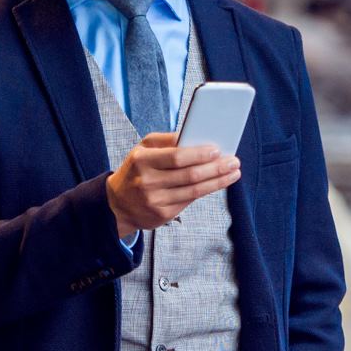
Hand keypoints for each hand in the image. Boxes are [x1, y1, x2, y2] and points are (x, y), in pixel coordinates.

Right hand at [107, 131, 238, 236]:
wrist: (117, 205)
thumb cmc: (136, 170)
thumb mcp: (143, 149)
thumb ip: (166, 140)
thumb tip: (194, 135)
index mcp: (142, 161)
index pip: (176, 157)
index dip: (199, 154)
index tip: (217, 150)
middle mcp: (148, 182)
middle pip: (189, 175)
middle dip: (216, 168)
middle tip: (234, 161)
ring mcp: (155, 201)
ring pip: (194, 190)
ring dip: (218, 181)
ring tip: (233, 172)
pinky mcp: (162, 215)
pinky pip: (190, 200)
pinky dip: (207, 190)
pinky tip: (218, 183)